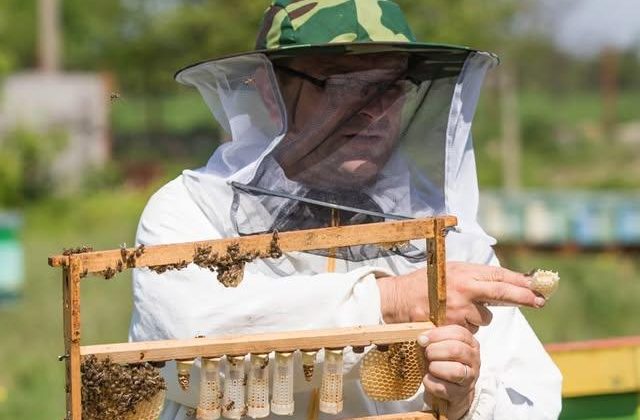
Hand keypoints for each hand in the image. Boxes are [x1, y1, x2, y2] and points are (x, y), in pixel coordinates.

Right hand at [376, 262, 544, 330]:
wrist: (398, 299)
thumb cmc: (424, 284)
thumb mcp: (449, 271)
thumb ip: (473, 277)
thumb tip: (502, 282)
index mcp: (464, 272)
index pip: (498, 275)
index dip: (520, 281)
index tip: (537, 285)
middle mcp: (464, 288)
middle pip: (501, 294)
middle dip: (523, 297)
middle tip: (539, 301)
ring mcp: (459, 308)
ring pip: (484, 317)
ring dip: (477, 316)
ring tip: (456, 309)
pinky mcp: (453, 325)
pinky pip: (470, 330)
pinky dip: (464, 327)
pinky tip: (449, 319)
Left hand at [419, 325, 479, 419]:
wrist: (448, 390)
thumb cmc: (441, 362)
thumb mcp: (440, 345)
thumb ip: (433, 336)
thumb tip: (422, 337)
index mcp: (470, 343)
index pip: (459, 333)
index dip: (437, 334)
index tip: (422, 338)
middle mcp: (473, 359)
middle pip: (456, 350)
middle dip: (435, 351)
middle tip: (426, 354)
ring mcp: (469, 378)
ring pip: (455, 371)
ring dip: (435, 367)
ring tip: (430, 367)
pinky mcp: (460, 394)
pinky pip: (443, 388)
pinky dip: (430, 383)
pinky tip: (428, 379)